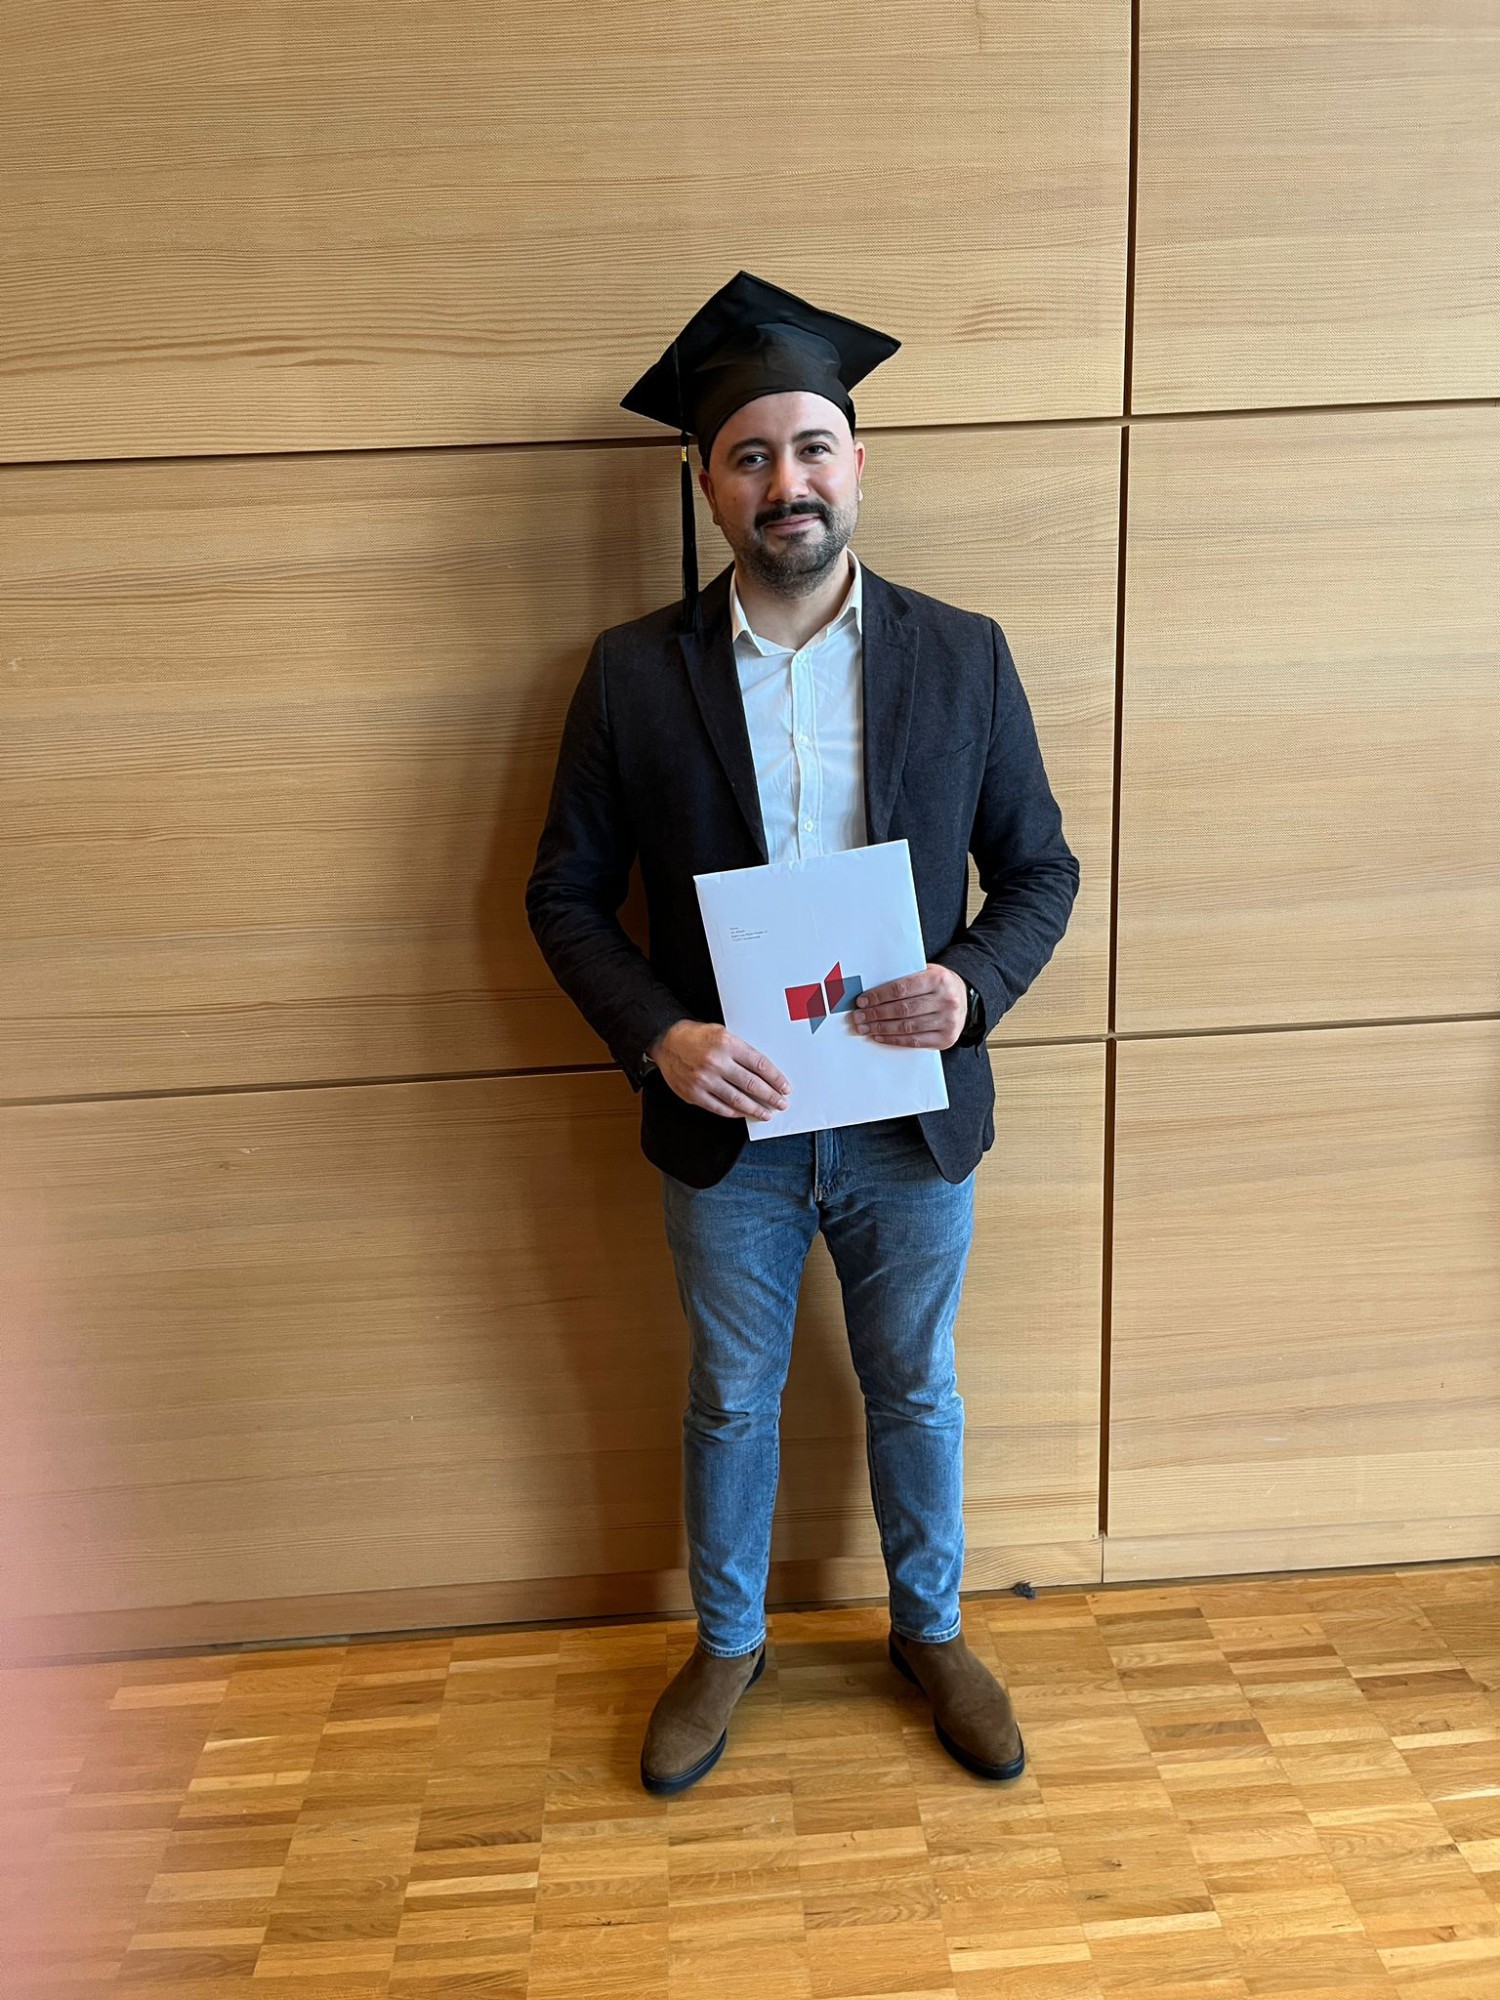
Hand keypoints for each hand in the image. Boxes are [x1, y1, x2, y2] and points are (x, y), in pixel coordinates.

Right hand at [649, 1020, 791, 1120]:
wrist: (667, 1040)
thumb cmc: (697, 1036)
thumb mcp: (722, 1033)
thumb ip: (741, 1051)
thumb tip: (764, 1073)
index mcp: (727, 1043)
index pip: (760, 1065)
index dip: (776, 1079)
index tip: (784, 1087)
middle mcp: (716, 1062)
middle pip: (752, 1084)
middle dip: (771, 1096)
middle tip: (781, 1103)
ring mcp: (704, 1080)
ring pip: (737, 1100)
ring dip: (755, 1109)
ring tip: (766, 1113)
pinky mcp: (693, 1094)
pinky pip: (719, 1108)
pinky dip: (734, 1112)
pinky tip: (743, 1113)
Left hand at [851, 964, 967, 1049]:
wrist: (964, 996)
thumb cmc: (938, 984)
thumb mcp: (926, 972)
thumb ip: (905, 978)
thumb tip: (871, 992)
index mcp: (938, 979)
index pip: (901, 988)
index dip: (879, 996)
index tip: (863, 1001)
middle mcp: (946, 1000)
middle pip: (902, 1009)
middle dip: (876, 1014)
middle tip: (859, 1017)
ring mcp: (948, 1021)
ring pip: (907, 1027)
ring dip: (881, 1028)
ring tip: (865, 1028)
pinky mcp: (946, 1038)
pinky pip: (915, 1041)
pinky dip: (894, 1040)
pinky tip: (880, 1036)